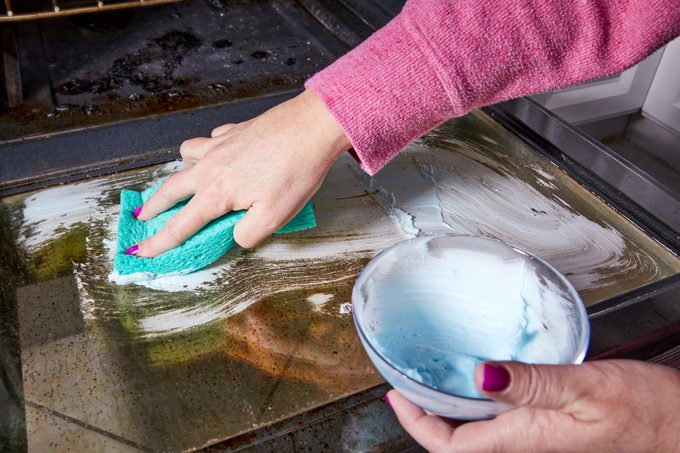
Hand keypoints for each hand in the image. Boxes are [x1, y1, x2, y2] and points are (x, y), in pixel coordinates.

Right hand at [132, 89, 349, 256]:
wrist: (312, 128)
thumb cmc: (295, 173)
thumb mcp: (274, 217)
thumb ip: (247, 235)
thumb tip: (235, 236)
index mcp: (216, 194)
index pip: (180, 225)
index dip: (160, 242)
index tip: (143, 251)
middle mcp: (211, 168)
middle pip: (171, 188)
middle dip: (154, 205)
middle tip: (142, 215)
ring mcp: (220, 145)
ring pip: (187, 156)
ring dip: (180, 170)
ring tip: (184, 181)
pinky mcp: (235, 131)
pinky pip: (210, 140)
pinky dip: (207, 149)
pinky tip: (220, 155)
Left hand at [387, 360, 679, 451]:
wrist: (678, 423)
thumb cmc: (644, 409)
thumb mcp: (586, 387)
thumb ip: (533, 383)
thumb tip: (481, 373)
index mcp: (526, 439)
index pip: (452, 445)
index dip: (418, 425)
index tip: (396, 396)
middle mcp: (525, 444)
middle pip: (458, 441)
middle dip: (426, 415)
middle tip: (406, 382)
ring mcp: (536, 439)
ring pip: (476, 431)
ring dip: (449, 408)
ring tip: (429, 378)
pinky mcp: (548, 429)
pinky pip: (499, 421)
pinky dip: (477, 401)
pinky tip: (478, 379)